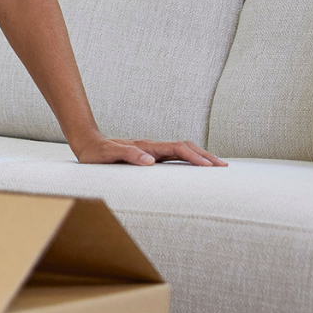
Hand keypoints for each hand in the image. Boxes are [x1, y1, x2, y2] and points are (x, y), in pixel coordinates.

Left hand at [69, 134, 226, 166]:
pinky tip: (196, 169)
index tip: (210, 167)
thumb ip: (128, 154)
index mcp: (147, 146)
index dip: (195, 157)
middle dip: (206, 156)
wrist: (87, 144)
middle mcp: (153, 147)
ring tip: (218, 167)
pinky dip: (190, 160)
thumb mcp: (108, 154)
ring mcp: (153, 150)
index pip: (178, 149)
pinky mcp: (150, 156)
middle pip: (186, 147)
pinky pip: (175, 157)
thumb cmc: (96, 152)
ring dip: (201, 157)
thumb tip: (149, 161)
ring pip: (183, 151)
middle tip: (224, 167)